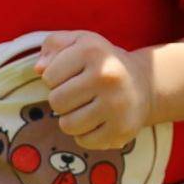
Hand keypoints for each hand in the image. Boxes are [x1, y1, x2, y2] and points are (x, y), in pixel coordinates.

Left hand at [36, 32, 151, 143]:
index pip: (48, 77)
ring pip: (67, 125)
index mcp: (92, 52)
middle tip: (78, 95)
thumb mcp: (79, 42)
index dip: (55, 78)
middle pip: (56, 102)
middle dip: (61, 100)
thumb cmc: (102, 62)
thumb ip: (53, 46)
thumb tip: (39, 69)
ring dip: (71, 119)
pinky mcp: (122, 130)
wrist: (144, 84)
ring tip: (86, 108)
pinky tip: (97, 121)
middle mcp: (107, 77)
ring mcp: (117, 105)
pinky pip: (84, 142)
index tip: (71, 76)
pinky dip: (85, 135)